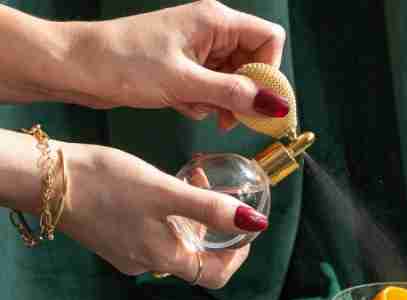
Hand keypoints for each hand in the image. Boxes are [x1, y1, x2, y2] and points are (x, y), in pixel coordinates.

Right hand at [56, 142, 267, 288]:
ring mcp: (128, 252)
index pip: (215, 275)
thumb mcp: (167, 192)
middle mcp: (147, 263)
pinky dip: (169, 212)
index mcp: (163, 259)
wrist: (45, 178)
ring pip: (175, 239)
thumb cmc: (105, 183)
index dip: (237, 256)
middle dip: (215, 226)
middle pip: (196, 256)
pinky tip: (164, 184)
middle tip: (218, 192)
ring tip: (191, 178)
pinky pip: (153, 231)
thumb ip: (211, 209)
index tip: (246, 230)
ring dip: (192, 214)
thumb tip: (254, 222)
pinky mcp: (114, 237)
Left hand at [58, 0, 288, 129]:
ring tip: (198, 109)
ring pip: (234, 77)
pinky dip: (205, 100)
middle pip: (254, 61)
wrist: (75, 66)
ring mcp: (198, 47)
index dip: (270, 72)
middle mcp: (211, 30)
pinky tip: (183, 105)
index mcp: (215, 20)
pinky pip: (213, 85)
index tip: (258, 102)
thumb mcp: (186, 84)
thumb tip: (277, 105)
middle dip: (245, 92)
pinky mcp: (185, 64)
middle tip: (230, 117)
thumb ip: (236, 94)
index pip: (269, 40)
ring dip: (223, 100)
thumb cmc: (124, 63)